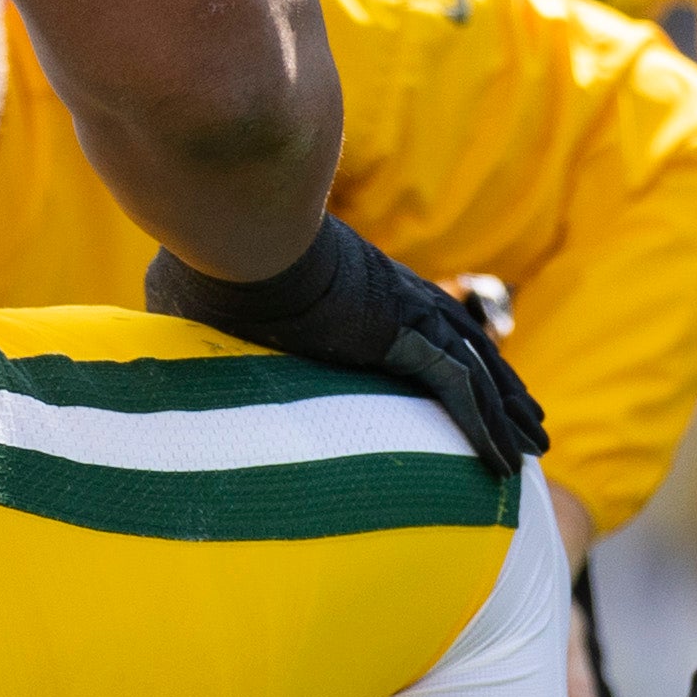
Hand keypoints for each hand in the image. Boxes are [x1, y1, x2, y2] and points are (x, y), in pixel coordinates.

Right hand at [148, 213, 549, 472]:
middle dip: (505, 389)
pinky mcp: (402, 334)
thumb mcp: (201, 298)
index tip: (474, 382)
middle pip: (467, 348)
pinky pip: (459, 391)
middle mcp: (394, 296)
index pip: (421, 325)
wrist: (231, 231)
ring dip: (509, 414)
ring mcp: (403, 312)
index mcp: (358, 288)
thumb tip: (160, 342)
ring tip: (536, 448)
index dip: (453, 356)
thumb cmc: (207, 258)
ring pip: (477, 373)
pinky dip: (486, 428)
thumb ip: (203, 324)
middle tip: (532, 422)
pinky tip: (508, 465)